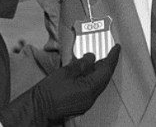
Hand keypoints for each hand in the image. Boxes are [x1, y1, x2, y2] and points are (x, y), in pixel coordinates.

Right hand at [0, 45, 120, 125]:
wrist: (38, 108)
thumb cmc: (49, 91)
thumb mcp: (66, 72)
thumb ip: (81, 64)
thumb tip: (91, 58)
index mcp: (90, 89)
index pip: (106, 70)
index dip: (112, 57)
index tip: (117, 48)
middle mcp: (91, 98)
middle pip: (103, 78)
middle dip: (106, 64)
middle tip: (108, 52)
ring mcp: (86, 103)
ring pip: (97, 84)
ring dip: (98, 72)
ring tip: (96, 60)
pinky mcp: (80, 105)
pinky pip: (90, 89)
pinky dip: (91, 79)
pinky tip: (85, 72)